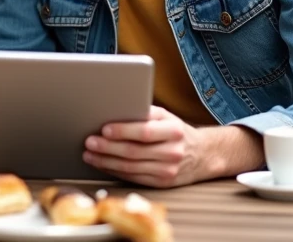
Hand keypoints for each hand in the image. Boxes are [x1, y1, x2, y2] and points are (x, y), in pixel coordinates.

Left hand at [82, 106, 260, 187]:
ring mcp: (168, 170)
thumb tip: (115, 108)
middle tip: (89, 142)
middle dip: (107, 147)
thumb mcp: (166, 116)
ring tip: (90, 154)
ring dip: (106, 161)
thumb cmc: (176, 131)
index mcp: (173, 131)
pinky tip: (103, 164)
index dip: (123, 131)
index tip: (104, 129)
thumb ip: (144, 113)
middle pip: (134, 151)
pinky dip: (115, 171)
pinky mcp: (162, 183)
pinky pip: (133, 178)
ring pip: (130, 167)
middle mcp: (172, 152)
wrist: (203, 154)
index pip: (144, 132)